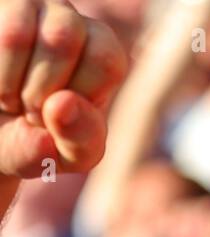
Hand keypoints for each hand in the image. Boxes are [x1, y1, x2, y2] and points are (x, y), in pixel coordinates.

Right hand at [0, 0, 126, 179]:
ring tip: (9, 102)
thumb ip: (80, 140)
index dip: (80, 96)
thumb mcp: (68, 156)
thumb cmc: (37, 143)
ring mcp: (24, 8)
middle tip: (30, 112)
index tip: (63, 116)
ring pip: (16, 34)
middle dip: (40, 91)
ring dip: (8, 84)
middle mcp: (67, 19)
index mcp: (101, 52)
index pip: (106, 59)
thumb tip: (62, 104)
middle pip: (64, 36)